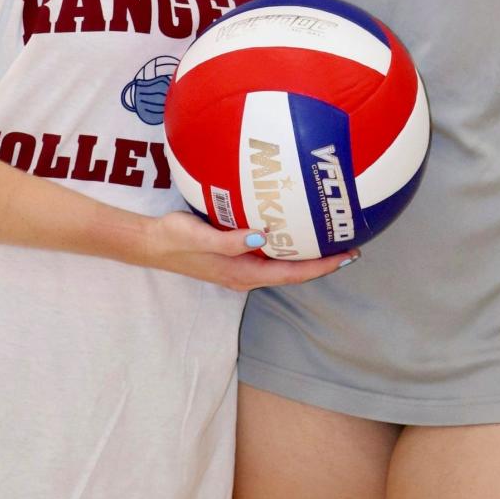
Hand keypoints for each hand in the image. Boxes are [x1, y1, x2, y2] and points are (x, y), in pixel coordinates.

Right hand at [144, 210, 357, 289]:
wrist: (151, 243)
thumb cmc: (175, 240)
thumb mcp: (200, 237)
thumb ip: (229, 240)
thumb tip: (262, 236)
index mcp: (243, 273)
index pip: (292, 274)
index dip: (321, 267)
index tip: (347, 256)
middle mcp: (247, 273)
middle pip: (293, 272)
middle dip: (322, 261)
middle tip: (348, 243)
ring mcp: (240, 265)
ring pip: (282, 262)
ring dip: (306, 252)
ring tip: (328, 235)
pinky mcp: (234, 254)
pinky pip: (269, 251)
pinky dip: (287, 242)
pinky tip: (292, 224)